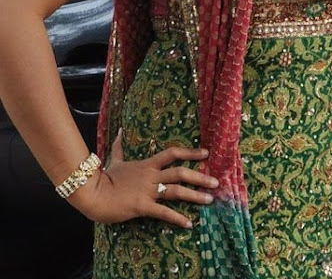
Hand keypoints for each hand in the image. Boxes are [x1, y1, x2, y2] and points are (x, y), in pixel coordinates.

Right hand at [72, 131, 218, 227]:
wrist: (93, 193)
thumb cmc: (105, 177)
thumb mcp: (115, 160)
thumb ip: (120, 146)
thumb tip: (121, 131)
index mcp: (147, 164)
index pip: (172, 153)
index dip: (190, 153)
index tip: (206, 153)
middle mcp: (151, 176)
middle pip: (180, 173)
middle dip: (200, 177)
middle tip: (215, 182)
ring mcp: (147, 191)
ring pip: (176, 191)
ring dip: (195, 196)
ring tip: (209, 200)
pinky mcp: (142, 206)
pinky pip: (163, 212)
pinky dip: (177, 218)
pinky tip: (188, 224)